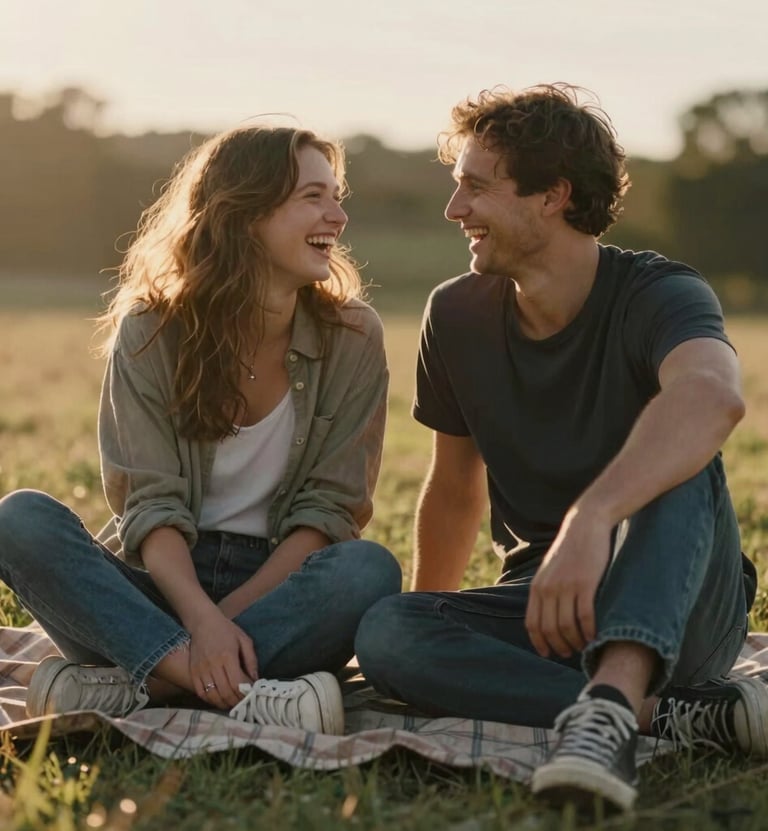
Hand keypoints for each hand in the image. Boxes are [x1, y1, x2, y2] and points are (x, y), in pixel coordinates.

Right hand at [186, 609, 258, 708]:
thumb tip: (255, 680)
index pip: (237, 682)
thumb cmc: (226, 630)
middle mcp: (213, 664)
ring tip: (233, 704)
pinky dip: (210, 700)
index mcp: (227, 656)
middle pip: (225, 692)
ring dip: (224, 703)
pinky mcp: (193, 672)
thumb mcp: (244, 640)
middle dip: (236, 701)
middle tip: (244, 703)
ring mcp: (201, 669)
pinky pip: (200, 692)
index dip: (245, 693)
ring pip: (212, 695)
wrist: (203, 622)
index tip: (252, 695)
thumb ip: (251, 660)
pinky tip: (219, 700)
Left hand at [525, 507, 612, 658]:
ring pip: (567, 626)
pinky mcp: (585, 584)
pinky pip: (585, 616)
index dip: (539, 643)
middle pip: (549, 629)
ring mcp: (566, 586)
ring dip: (575, 642)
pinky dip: (589, 631)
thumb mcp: (550, 570)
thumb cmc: (570, 550)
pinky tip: (594, 636)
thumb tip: (547, 616)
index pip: (532, 624)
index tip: (548, 653)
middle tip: (570, 652)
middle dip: (559, 646)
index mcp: (537, 587)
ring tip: (583, 646)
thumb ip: (546, 591)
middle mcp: (548, 588)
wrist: (585, 525)